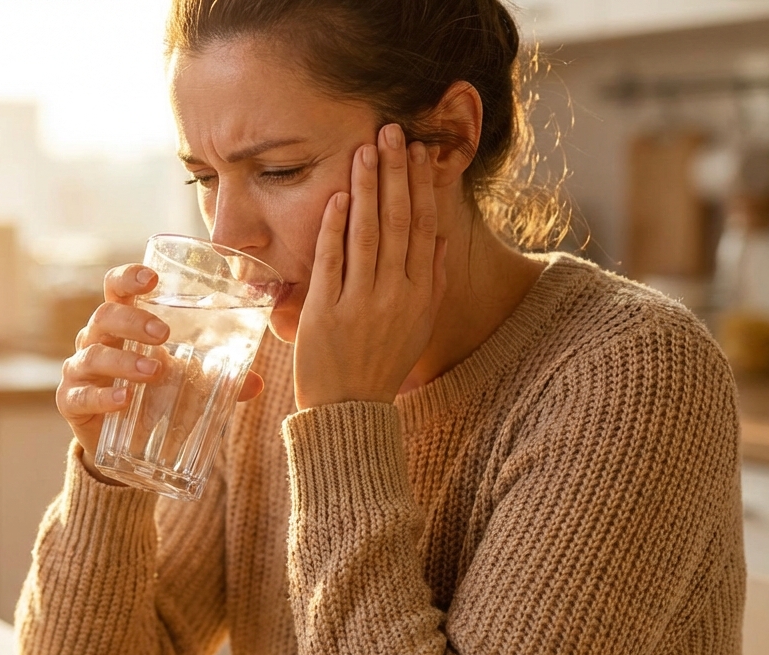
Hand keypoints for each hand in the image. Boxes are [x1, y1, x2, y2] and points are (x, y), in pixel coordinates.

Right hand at [58, 264, 265, 476]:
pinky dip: (103, 396)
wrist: (123, 445)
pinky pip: (81, 395)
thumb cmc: (152, 396)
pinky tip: (124, 400)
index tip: (152, 278)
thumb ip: (218, 379)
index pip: (116, 288)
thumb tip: (258, 383)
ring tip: (154, 372)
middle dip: (133, 321)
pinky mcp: (71, 402)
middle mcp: (96, 341)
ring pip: (93, 355)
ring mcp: (80, 371)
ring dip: (124, 361)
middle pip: (104, 317)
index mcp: (122, 325)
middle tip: (164, 334)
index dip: (129, 277)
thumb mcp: (186, 383)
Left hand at [293, 123, 447, 409]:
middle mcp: (396, 296)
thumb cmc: (382, 364)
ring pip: (368, 235)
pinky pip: (333, 262)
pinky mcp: (325, 313)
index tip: (419, 151)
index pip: (425, 228)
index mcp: (421, 295)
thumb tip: (442, 238)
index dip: (422, 187)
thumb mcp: (419, 325)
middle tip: (391, 131)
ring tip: (366, 150)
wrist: (349, 410)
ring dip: (367, 189)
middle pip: (399, 223)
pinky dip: (335, 228)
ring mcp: (360, 304)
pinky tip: (338, 196)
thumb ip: (434, 281)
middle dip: (395, 174)